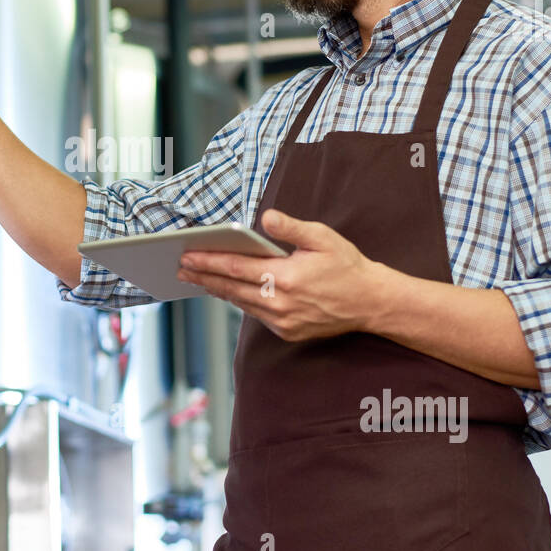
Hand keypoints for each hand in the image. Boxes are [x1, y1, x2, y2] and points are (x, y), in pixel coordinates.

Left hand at [176, 209, 379, 341]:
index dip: (208, 262)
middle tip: (181, 269)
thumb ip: (291, 228)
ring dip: (218, 290)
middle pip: (231, 288)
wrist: (370, 302)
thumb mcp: (322, 237)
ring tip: (199, 278)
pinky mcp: (287, 332)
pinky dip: (241, 301)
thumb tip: (264, 217)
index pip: (236, 268)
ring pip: (241, 303)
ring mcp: (283, 321)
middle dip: (203, 277)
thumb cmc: (346, 265)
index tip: (187, 256)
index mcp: (286, 277)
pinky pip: (257, 315)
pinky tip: (229, 291)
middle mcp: (281, 303)